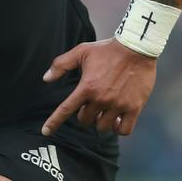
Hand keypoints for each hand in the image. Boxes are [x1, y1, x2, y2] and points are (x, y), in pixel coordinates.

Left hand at [41, 38, 156, 136]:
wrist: (136, 48)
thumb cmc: (107, 50)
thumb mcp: (81, 51)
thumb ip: (61, 64)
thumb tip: (46, 78)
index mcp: (86, 87)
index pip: (66, 109)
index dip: (53, 122)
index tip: (45, 131)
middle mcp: (101, 99)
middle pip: (85, 120)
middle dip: (85, 114)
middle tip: (91, 105)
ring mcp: (118, 105)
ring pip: (103, 127)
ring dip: (101, 121)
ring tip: (104, 112)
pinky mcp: (134, 108)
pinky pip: (124, 130)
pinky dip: (118, 128)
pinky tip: (117, 121)